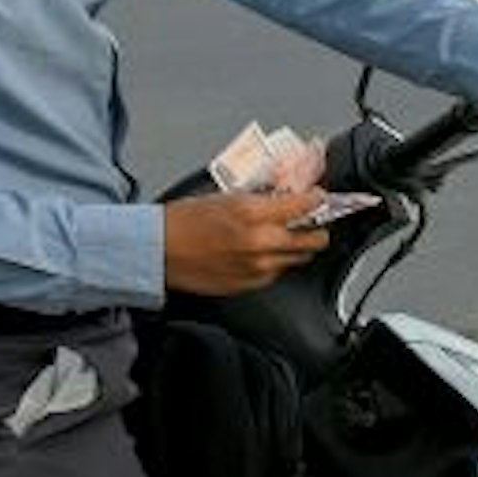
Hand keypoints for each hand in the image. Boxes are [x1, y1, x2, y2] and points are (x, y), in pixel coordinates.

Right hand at [165, 189, 329, 294]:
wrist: (158, 250)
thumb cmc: (183, 221)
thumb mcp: (225, 196)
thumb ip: (261, 198)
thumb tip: (286, 193)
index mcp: (253, 213)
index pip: (306, 205)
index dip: (317, 200)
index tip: (318, 197)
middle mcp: (261, 241)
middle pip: (315, 239)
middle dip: (317, 228)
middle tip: (312, 221)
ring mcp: (259, 266)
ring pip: (300, 258)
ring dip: (297, 246)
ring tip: (284, 237)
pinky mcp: (252, 283)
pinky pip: (278, 272)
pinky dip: (277, 262)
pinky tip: (261, 253)